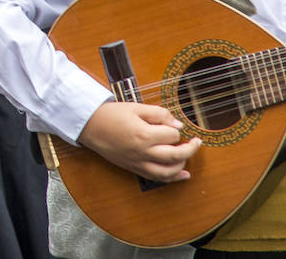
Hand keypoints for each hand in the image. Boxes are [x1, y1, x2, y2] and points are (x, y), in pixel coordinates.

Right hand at [77, 101, 201, 183]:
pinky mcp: (134, 168)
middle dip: (190, 148)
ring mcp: (138, 162)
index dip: (174, 127)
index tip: (170, 122)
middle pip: (175, 155)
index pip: (172, 134)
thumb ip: (159, 114)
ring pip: (168, 171)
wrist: (89, 126)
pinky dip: (173, 178)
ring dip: (182, 164)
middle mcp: (143, 152)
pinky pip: (157, 177)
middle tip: (196, 141)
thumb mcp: (135, 107)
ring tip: (187, 154)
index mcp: (143, 134)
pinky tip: (183, 174)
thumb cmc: (111, 114)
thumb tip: (178, 124)